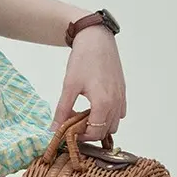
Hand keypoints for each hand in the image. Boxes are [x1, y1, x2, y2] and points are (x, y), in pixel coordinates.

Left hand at [50, 25, 126, 142]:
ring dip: (98, 124)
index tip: (67, 130)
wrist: (97, 40)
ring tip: (81, 113)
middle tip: (72, 122)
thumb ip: (62, 110)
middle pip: (105, 131)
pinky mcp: (122, 92)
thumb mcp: (69, 86)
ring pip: (113, 124)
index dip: (80, 136)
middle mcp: (116, 103)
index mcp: (103, 103)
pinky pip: (118, 113)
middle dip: (88, 131)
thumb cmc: (83, 60)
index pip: (95, 133)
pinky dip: (107, 116)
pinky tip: (92, 106)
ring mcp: (122, 98)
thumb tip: (54, 129)